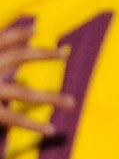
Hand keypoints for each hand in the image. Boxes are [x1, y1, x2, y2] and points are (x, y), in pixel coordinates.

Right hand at [0, 13, 59, 133]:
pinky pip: (15, 118)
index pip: (0, 41)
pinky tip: (52, 129)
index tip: (35, 29)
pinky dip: (33, 125)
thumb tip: (13, 43)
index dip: (17, 34)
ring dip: (51, 98)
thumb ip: (0, 57)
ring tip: (72, 103)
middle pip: (17, 56)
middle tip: (65, 53)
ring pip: (25, 92)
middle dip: (43, 54)